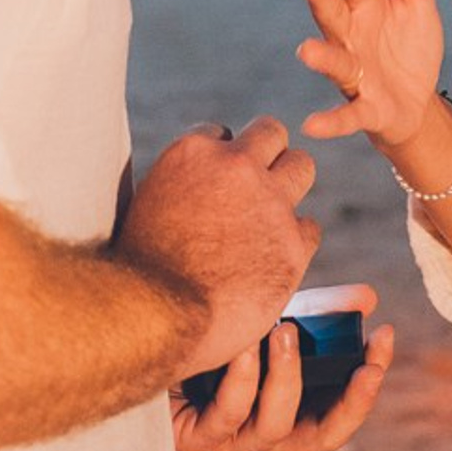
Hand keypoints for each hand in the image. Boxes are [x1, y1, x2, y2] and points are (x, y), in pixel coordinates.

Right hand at [117, 117, 320, 376]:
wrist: (157, 317)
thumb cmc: (142, 271)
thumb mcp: (149, 205)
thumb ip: (180, 184)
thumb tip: (195, 187)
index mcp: (194, 152)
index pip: (222, 133)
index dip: (222, 160)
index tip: (219, 184)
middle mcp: (237, 166)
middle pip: (271, 133)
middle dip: (267, 156)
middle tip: (259, 185)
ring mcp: (270, 202)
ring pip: (302, 166)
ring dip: (289, 187)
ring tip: (273, 216)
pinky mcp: (293, 243)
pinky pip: (309, 227)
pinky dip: (295, 242)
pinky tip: (274, 260)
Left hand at [173, 307, 396, 450]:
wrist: (138, 338)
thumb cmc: (208, 334)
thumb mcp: (267, 323)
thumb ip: (316, 312)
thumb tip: (369, 297)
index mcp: (284, 421)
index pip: (339, 418)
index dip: (368, 385)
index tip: (383, 335)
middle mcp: (261, 443)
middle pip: (323, 438)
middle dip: (351, 398)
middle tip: (365, 357)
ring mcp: (228, 448)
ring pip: (276, 426)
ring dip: (287, 377)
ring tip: (285, 331)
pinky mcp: (194, 442)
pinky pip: (229, 412)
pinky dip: (242, 377)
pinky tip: (242, 344)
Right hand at [287, 0, 445, 150]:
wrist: (416, 101)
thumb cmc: (407, 42)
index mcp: (361, 3)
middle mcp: (349, 35)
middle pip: (330, 10)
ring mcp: (354, 72)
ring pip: (335, 61)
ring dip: (320, 57)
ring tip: (305, 51)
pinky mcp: (365, 107)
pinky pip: (346, 114)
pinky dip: (331, 121)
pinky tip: (312, 125)